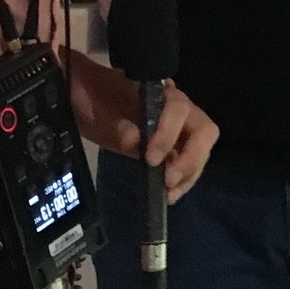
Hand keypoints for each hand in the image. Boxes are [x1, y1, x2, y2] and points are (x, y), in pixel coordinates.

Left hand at [66, 52, 217, 199]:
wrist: (86, 99)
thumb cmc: (93, 99)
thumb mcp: (99, 110)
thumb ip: (118, 124)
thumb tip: (135, 140)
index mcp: (160, 93)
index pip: (178, 109)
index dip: (169, 134)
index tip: (152, 159)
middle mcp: (177, 109)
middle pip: (204, 130)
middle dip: (191, 158)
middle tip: (169, 180)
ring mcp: (178, 128)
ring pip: (200, 149)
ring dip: (189, 173)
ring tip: (169, 194)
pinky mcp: (173, 147)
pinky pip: (188, 163)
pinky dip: (183, 180)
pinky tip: (168, 195)